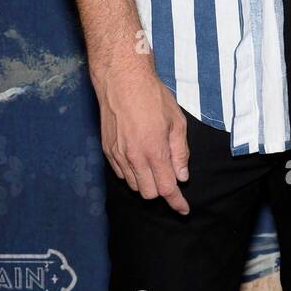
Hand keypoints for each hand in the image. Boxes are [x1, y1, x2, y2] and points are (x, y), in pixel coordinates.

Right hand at [94, 57, 191, 213]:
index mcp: (154, 150)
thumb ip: (180, 152)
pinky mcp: (107, 151)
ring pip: (133, 185)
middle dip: (162, 189)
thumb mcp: (176, 121)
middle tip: (169, 174)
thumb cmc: (152, 96)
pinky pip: (121, 174)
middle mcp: (133, 157)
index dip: (177, 203)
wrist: (121, 80)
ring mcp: (117, 155)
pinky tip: (139, 156)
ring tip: (153, 160)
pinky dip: (132, 172)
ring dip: (146, 181)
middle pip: (149, 193)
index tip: (183, 210)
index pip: (167, 188)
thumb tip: (182, 176)